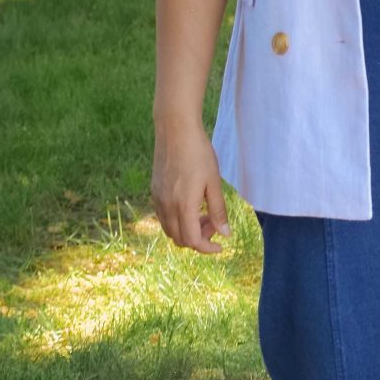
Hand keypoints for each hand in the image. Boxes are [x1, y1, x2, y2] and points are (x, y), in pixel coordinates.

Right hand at [151, 124, 230, 254]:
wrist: (175, 130)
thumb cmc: (199, 153)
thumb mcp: (214, 182)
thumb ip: (218, 210)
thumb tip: (225, 233)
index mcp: (183, 206)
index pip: (193, 241)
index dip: (207, 248)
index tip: (220, 246)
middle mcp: (166, 206)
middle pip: (180, 239)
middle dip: (199, 238)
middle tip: (214, 223)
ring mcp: (158, 199)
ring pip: (170, 229)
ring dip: (187, 230)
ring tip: (203, 213)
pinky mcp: (154, 191)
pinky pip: (164, 216)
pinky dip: (177, 220)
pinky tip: (191, 204)